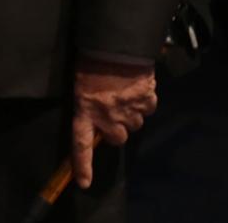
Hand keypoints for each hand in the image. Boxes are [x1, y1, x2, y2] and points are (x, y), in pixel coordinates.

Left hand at [71, 57, 155, 188]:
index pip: (81, 143)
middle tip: (111, 111)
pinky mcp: (146, 101)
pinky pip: (147, 110)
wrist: (115, 45)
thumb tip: (98, 122)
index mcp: (85, 110)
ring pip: (134, 125)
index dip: (82, 164)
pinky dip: (143, 102)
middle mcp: (108, 115)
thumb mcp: (80, 85)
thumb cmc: (91, 62)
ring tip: (122, 94)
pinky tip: (135, 88)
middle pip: (117, 138)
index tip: (84, 182)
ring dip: (129, 115)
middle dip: (115, 129)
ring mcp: (129, 110)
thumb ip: (88, 106)